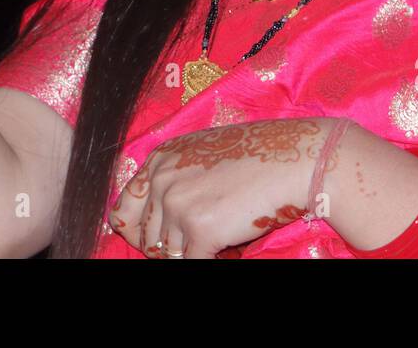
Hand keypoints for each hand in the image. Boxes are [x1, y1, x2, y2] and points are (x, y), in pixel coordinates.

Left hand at [109, 118, 332, 258]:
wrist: (293, 159)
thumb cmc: (256, 156)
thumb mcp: (202, 153)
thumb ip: (174, 179)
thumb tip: (159, 219)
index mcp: (159, 160)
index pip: (125, 210)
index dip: (140, 231)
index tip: (160, 240)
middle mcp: (162, 180)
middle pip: (147, 238)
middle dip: (171, 246)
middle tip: (202, 239)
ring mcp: (178, 205)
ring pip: (169, 254)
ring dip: (194, 252)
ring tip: (222, 235)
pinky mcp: (199, 231)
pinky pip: (192, 263)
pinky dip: (211, 258)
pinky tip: (230, 245)